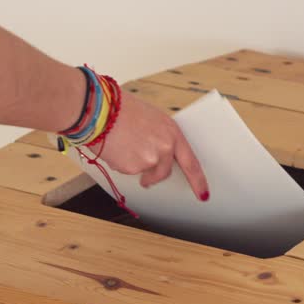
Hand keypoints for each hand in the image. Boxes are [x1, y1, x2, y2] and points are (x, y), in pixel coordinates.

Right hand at [95, 91, 209, 200]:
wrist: (100, 110)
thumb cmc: (121, 109)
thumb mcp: (150, 119)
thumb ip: (159, 138)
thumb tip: (158, 154)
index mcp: (172, 132)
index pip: (191, 163)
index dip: (198, 181)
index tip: (203, 193)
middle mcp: (165, 147)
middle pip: (164, 172)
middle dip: (153, 175)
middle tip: (145, 177)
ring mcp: (149, 159)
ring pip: (144, 172)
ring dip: (135, 166)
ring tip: (123, 148)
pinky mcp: (132, 167)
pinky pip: (127, 170)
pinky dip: (120, 163)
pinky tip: (115, 148)